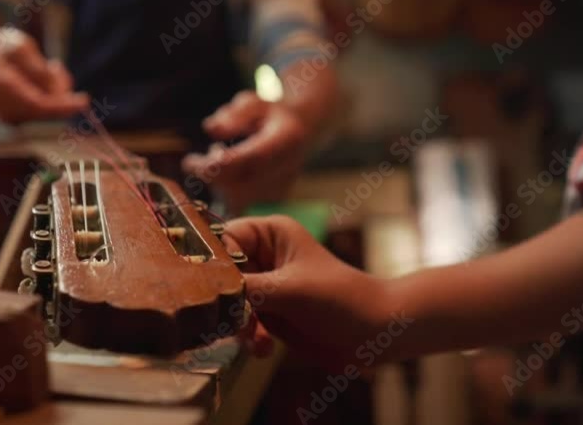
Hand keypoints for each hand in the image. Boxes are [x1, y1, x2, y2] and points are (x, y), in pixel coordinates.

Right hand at [0, 28, 88, 124]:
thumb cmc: (1, 49)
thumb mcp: (21, 47)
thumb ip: (39, 70)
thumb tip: (58, 94)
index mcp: (0, 86)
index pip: (38, 104)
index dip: (63, 105)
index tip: (83, 101)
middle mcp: (1, 108)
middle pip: (46, 108)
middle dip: (59, 90)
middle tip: (54, 66)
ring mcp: (6, 118)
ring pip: (46, 111)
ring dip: (54, 91)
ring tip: (43, 69)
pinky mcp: (13, 121)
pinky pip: (41, 112)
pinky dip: (48, 98)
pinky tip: (38, 82)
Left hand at [182, 91, 309, 214]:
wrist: (300, 130)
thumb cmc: (269, 113)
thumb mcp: (252, 103)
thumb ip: (234, 114)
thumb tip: (212, 129)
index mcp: (287, 138)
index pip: (250, 159)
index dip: (218, 164)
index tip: (189, 161)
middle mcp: (289, 166)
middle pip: (241, 185)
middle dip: (210, 178)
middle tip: (194, 161)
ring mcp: (284, 186)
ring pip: (238, 200)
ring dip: (215, 185)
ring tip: (216, 160)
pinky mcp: (275, 199)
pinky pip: (242, 204)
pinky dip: (224, 194)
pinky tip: (223, 175)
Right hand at [224, 216, 392, 367]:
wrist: (374, 334)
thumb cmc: (340, 297)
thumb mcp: (289, 289)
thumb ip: (245, 288)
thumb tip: (209, 292)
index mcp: (270, 233)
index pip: (223, 239)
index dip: (213, 263)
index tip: (212, 288)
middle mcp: (264, 256)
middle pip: (221, 274)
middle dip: (227, 301)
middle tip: (237, 321)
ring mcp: (265, 286)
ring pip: (228, 302)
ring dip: (239, 325)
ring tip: (258, 339)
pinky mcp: (268, 313)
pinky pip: (241, 323)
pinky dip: (248, 337)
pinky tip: (264, 348)